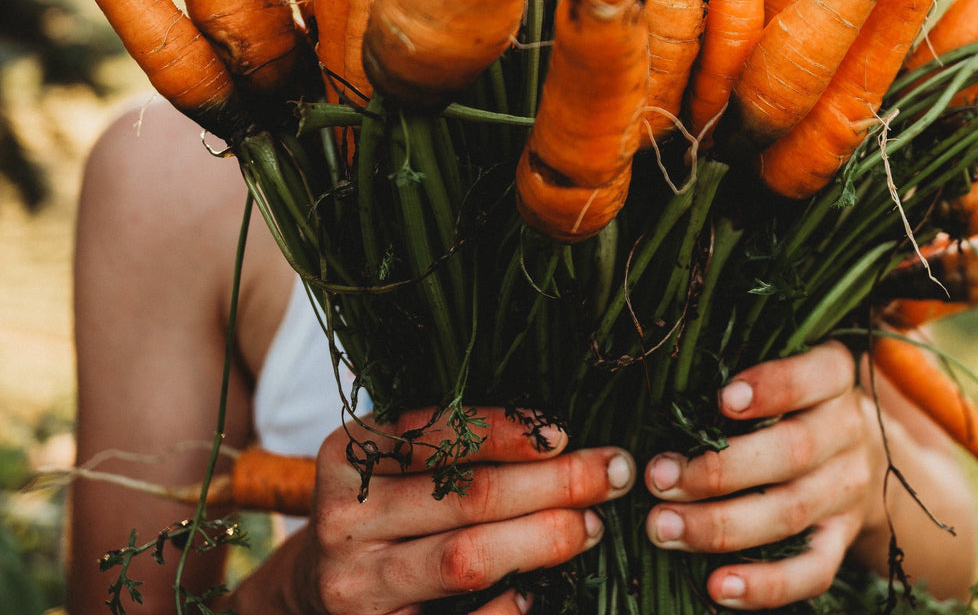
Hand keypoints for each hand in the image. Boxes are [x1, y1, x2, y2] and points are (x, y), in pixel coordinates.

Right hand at [296, 406, 635, 613]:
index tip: (564, 431)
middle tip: (611, 474)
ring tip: (593, 526)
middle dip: (551, 483)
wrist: (319, 589)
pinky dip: (507, 608)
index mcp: (349, 454)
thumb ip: (451, 436)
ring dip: (543, 540)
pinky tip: (541, 589)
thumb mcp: (395, 459)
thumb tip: (555, 428)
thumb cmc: (385, 505)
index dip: (505, 430)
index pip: (436, 431)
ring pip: (465, 559)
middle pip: (465, 496)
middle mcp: (343, 518)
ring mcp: (355, 586)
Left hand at [643, 342, 884, 609]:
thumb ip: (739, 374)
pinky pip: (811, 571)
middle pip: (792, 452)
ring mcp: (847, 490)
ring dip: (720, 526)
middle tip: (658, 478)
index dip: (771, 388)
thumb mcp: (783, 370)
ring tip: (664, 528)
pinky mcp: (842, 539)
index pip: (812, 378)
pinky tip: (717, 586)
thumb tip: (663, 395)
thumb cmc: (791, 399)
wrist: (858, 451)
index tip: (721, 399)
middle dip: (718, 470)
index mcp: (832, 379)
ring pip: (789, 513)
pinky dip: (764, 585)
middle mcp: (847, 432)